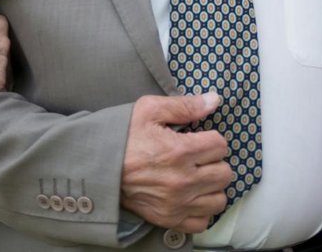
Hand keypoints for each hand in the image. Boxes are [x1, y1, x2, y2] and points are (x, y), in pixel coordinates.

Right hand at [120, 93, 231, 232]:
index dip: (212, 138)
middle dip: (215, 161)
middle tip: (199, 157)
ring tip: (198, 176)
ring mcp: (177, 204)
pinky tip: (193, 196)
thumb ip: (185, 105)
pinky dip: (202, 209)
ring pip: (218, 199)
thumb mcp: (149, 110)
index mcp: (180, 151)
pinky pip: (203, 221)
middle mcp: (183, 181)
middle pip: (224, 173)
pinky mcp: (169, 220)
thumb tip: (214, 100)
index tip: (199, 139)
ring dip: (212, 186)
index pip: (220, 145)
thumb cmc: (123, 136)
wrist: (97, 167)